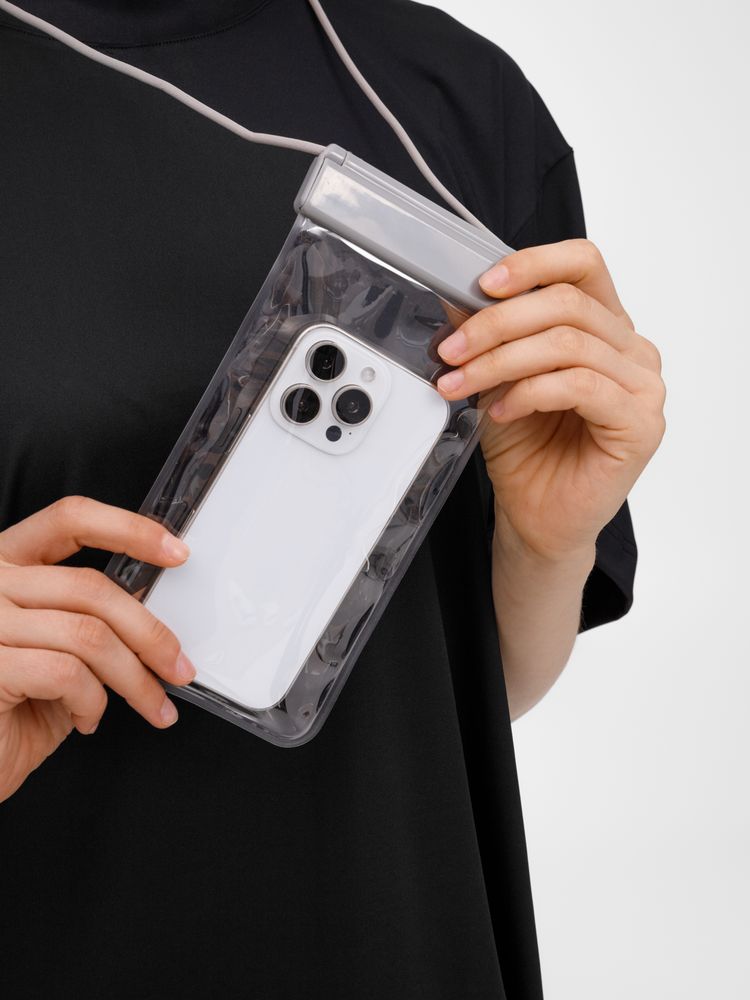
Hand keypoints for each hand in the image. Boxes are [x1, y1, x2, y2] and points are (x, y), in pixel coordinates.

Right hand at [0, 496, 194, 801]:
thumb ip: (91, 620)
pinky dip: (92, 701)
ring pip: (88, 634)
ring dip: (134, 678)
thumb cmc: (10, 710)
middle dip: (150, 633)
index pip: (69, 519)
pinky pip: (66, 672)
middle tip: (179, 667)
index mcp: (8, 564)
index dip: (128, 529)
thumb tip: (157, 618)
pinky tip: (87, 718)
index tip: (176, 552)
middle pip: (91, 587)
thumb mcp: (58, 650)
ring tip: (150, 704)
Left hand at [435, 239, 665, 560]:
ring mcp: (643, 386)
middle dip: (496, 323)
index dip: (534, 263)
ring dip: (500, 360)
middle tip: (452, 349)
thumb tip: (456, 291)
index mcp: (605, 327)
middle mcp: (631, 350)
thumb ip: (488, 333)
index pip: (584, 264)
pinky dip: (529, 392)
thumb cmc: (527, 449)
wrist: (536, 517)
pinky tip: (502, 410)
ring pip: (567, 344)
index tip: (483, 283)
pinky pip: (579, 385)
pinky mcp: (640, 423)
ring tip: (462, 383)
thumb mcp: (496, 378)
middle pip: (567, 303)